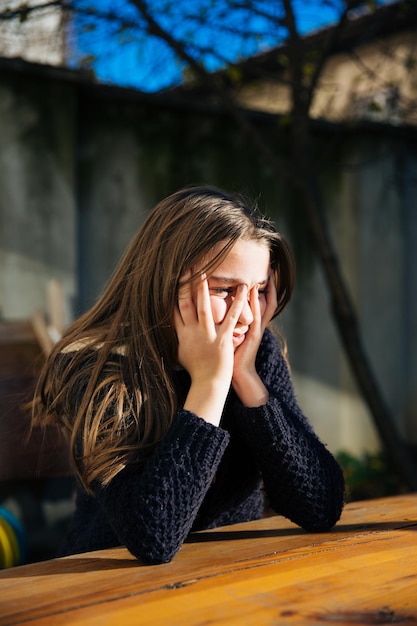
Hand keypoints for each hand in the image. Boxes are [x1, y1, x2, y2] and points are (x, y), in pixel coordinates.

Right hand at [174, 272, 247, 424]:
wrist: (208, 384)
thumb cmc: (196, 370)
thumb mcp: (180, 352)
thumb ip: (176, 338)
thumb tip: (167, 328)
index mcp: (182, 334)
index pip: (174, 309)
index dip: (173, 292)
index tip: (173, 278)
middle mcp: (192, 332)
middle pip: (185, 304)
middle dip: (185, 285)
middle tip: (186, 267)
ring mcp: (207, 336)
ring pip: (204, 307)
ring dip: (204, 289)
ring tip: (206, 272)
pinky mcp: (222, 340)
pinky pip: (230, 318)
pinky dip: (237, 303)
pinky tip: (242, 289)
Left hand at [232, 278, 277, 406]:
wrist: (237, 375)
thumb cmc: (229, 357)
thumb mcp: (227, 336)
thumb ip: (224, 323)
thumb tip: (211, 310)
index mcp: (250, 323)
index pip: (258, 301)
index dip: (261, 287)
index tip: (259, 272)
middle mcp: (256, 324)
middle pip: (267, 300)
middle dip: (269, 285)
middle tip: (271, 268)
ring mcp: (256, 329)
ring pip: (264, 305)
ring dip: (262, 289)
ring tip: (264, 273)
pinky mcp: (253, 335)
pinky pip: (256, 315)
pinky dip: (254, 303)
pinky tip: (252, 290)